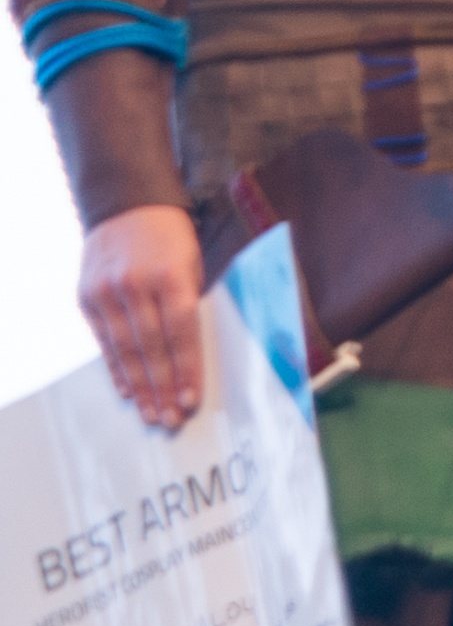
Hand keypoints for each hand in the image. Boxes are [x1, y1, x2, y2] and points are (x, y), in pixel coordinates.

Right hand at [80, 206, 205, 428]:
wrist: (125, 206)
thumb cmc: (172, 239)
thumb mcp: (193, 262)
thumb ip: (189, 303)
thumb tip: (193, 353)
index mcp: (170, 275)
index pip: (181, 332)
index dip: (186, 369)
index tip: (191, 400)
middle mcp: (134, 285)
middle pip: (151, 347)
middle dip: (163, 387)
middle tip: (171, 419)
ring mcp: (106, 293)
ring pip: (125, 350)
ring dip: (140, 387)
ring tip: (152, 414)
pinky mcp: (86, 298)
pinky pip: (104, 342)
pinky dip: (117, 368)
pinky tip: (128, 391)